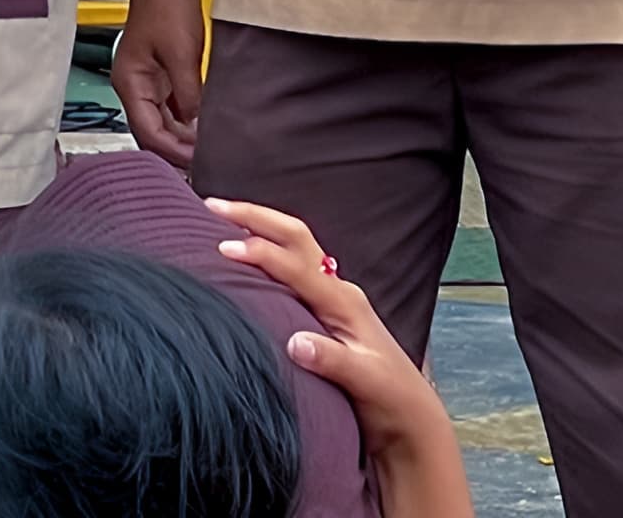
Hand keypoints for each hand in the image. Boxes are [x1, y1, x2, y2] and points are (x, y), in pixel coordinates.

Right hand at [108, 0, 207, 166]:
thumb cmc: (167, 7)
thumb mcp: (182, 55)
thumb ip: (189, 94)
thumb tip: (198, 128)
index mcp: (129, 84)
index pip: (147, 132)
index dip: (172, 151)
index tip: (198, 161)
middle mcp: (134, 87)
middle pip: (152, 132)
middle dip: (177, 149)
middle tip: (207, 162)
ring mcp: (148, 82)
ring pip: (162, 123)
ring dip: (182, 138)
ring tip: (208, 150)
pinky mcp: (163, 75)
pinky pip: (172, 108)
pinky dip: (187, 122)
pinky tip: (205, 128)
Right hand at [211, 200, 475, 517]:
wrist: (410, 417)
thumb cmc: (391, 399)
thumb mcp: (366, 383)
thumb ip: (333, 361)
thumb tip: (295, 342)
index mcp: (345, 302)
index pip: (296, 266)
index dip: (260, 253)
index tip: (223, 248)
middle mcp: (338, 291)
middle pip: (295, 237)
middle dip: (255, 216)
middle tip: (213, 205)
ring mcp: (332, 299)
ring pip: (293, 248)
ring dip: (259, 227)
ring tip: (220, 217)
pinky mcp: (325, 312)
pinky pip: (292, 268)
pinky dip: (266, 251)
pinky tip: (245, 256)